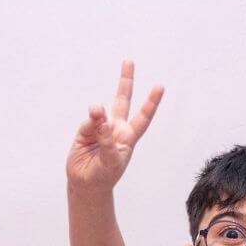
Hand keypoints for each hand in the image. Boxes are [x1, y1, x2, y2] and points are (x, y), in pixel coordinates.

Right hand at [66, 59, 163, 191]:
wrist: (86, 184)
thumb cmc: (104, 176)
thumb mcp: (110, 162)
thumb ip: (107, 140)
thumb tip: (101, 119)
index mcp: (128, 137)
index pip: (143, 117)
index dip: (151, 103)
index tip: (160, 87)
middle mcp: (116, 129)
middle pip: (122, 100)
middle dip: (125, 81)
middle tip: (128, 61)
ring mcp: (100, 128)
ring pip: (101, 111)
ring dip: (98, 111)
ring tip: (96, 114)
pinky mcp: (85, 130)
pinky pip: (88, 122)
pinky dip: (89, 125)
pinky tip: (89, 133)